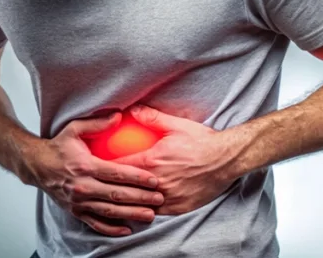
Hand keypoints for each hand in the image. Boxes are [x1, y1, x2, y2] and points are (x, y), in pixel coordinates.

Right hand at [31, 111, 165, 236]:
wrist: (36, 166)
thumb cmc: (59, 146)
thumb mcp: (74, 129)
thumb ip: (97, 123)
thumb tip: (120, 115)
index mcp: (85, 166)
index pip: (116, 173)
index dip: (137, 177)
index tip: (154, 179)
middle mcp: (82, 186)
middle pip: (116, 194)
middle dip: (140, 197)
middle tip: (159, 198)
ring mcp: (78, 201)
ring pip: (109, 211)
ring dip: (131, 214)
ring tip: (150, 215)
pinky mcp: (75, 211)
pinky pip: (95, 223)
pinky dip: (111, 229)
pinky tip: (127, 229)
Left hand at [111, 105, 239, 215]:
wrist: (227, 159)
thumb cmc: (202, 141)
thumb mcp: (176, 125)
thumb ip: (152, 118)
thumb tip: (131, 110)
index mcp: (152, 161)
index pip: (120, 167)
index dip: (105, 169)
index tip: (95, 168)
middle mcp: (157, 182)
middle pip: (126, 188)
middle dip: (112, 187)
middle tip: (101, 185)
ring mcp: (168, 197)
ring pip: (140, 204)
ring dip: (129, 201)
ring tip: (117, 199)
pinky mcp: (179, 207)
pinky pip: (157, 212)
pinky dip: (147, 209)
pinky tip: (140, 207)